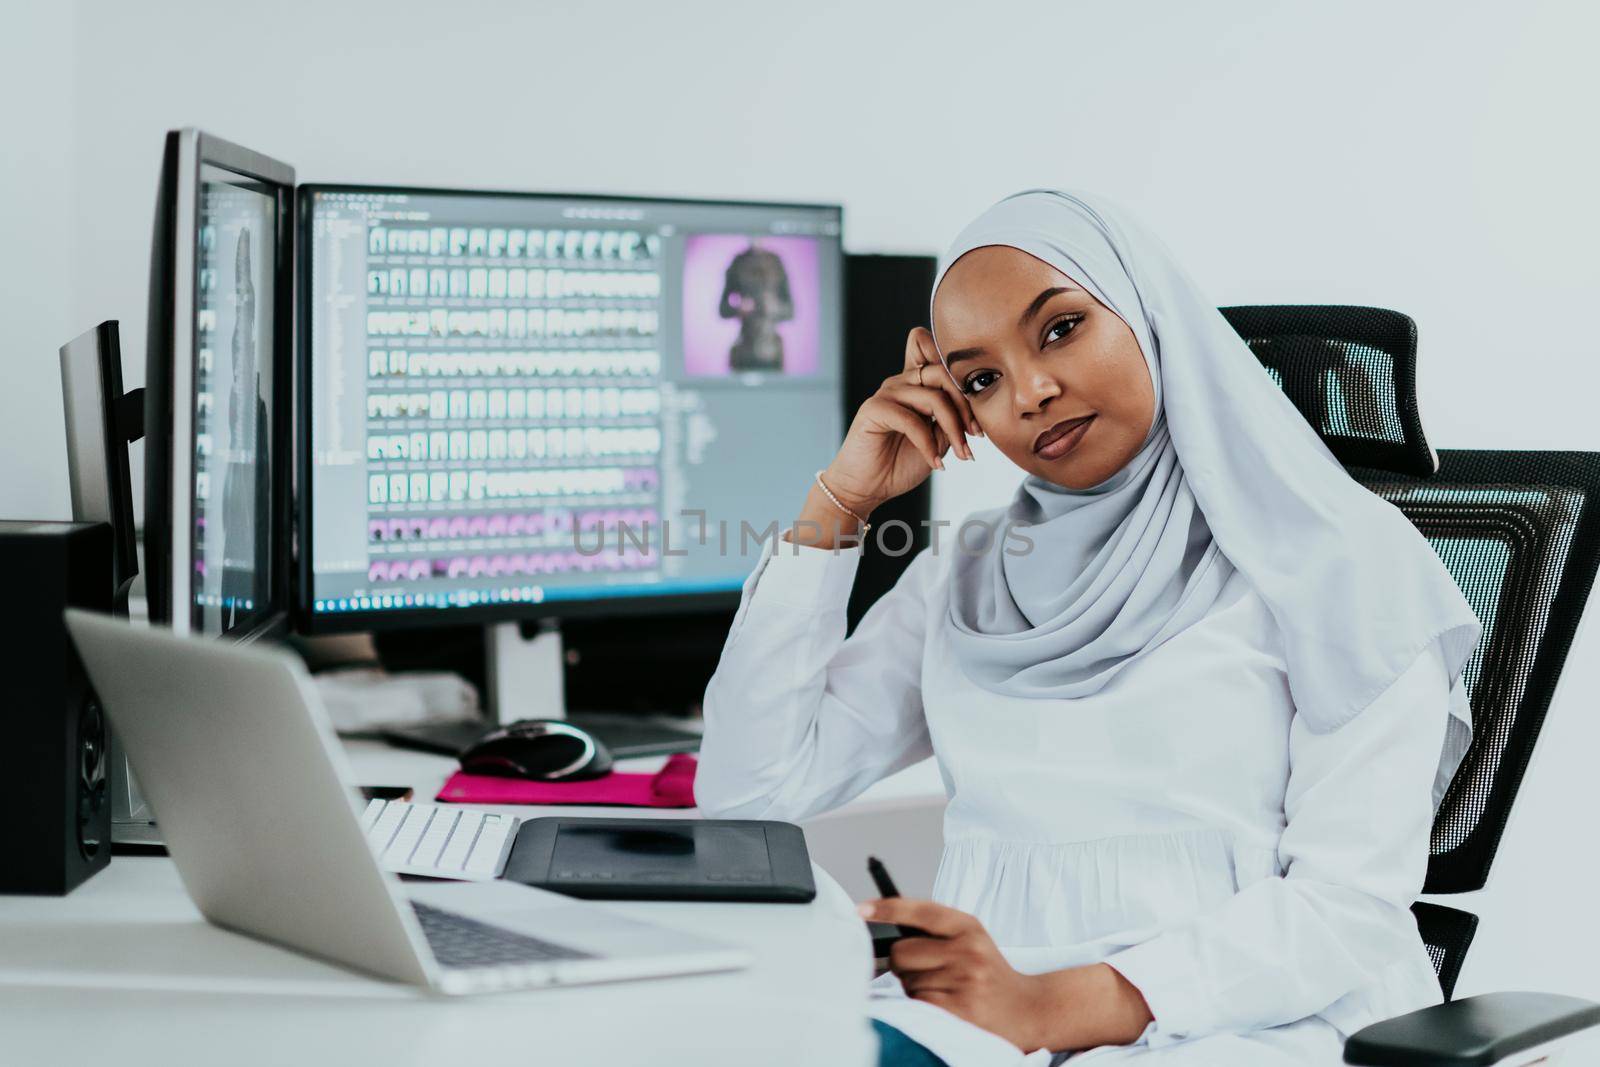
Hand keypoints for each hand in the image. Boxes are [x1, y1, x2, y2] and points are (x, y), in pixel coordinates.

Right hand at [821, 327, 981, 517]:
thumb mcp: (938, 439)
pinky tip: (935, 462)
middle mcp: (901, 382)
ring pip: (934, 398)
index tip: (978, 420)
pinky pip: (912, 421)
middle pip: (943, 373)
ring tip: (961, 454)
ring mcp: (887, 393)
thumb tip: (975, 409)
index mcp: (916, 384)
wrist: (868, 488)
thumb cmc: (899, 464)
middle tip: (976, 435)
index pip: (939, 356)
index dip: (963, 377)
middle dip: (966, 405)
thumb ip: (952, 418)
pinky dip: (928, 444)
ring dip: (953, 429)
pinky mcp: (874, 409)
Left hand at [859, 897, 1052, 1052]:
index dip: (886, 909)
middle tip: (923, 971)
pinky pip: (918, 1003)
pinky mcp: (961, 1009)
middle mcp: (967, 950)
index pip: (920, 911)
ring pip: (907, 981)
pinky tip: (944, 1004)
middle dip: (902, 964)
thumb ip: (934, 932)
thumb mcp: (970, 940)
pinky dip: (923, 1006)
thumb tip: (886, 935)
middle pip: (902, 952)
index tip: (859, 910)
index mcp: (968, 926)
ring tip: (943, 990)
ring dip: (915, 988)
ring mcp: (965, 980)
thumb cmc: (988, 973)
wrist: (1027, 1009)